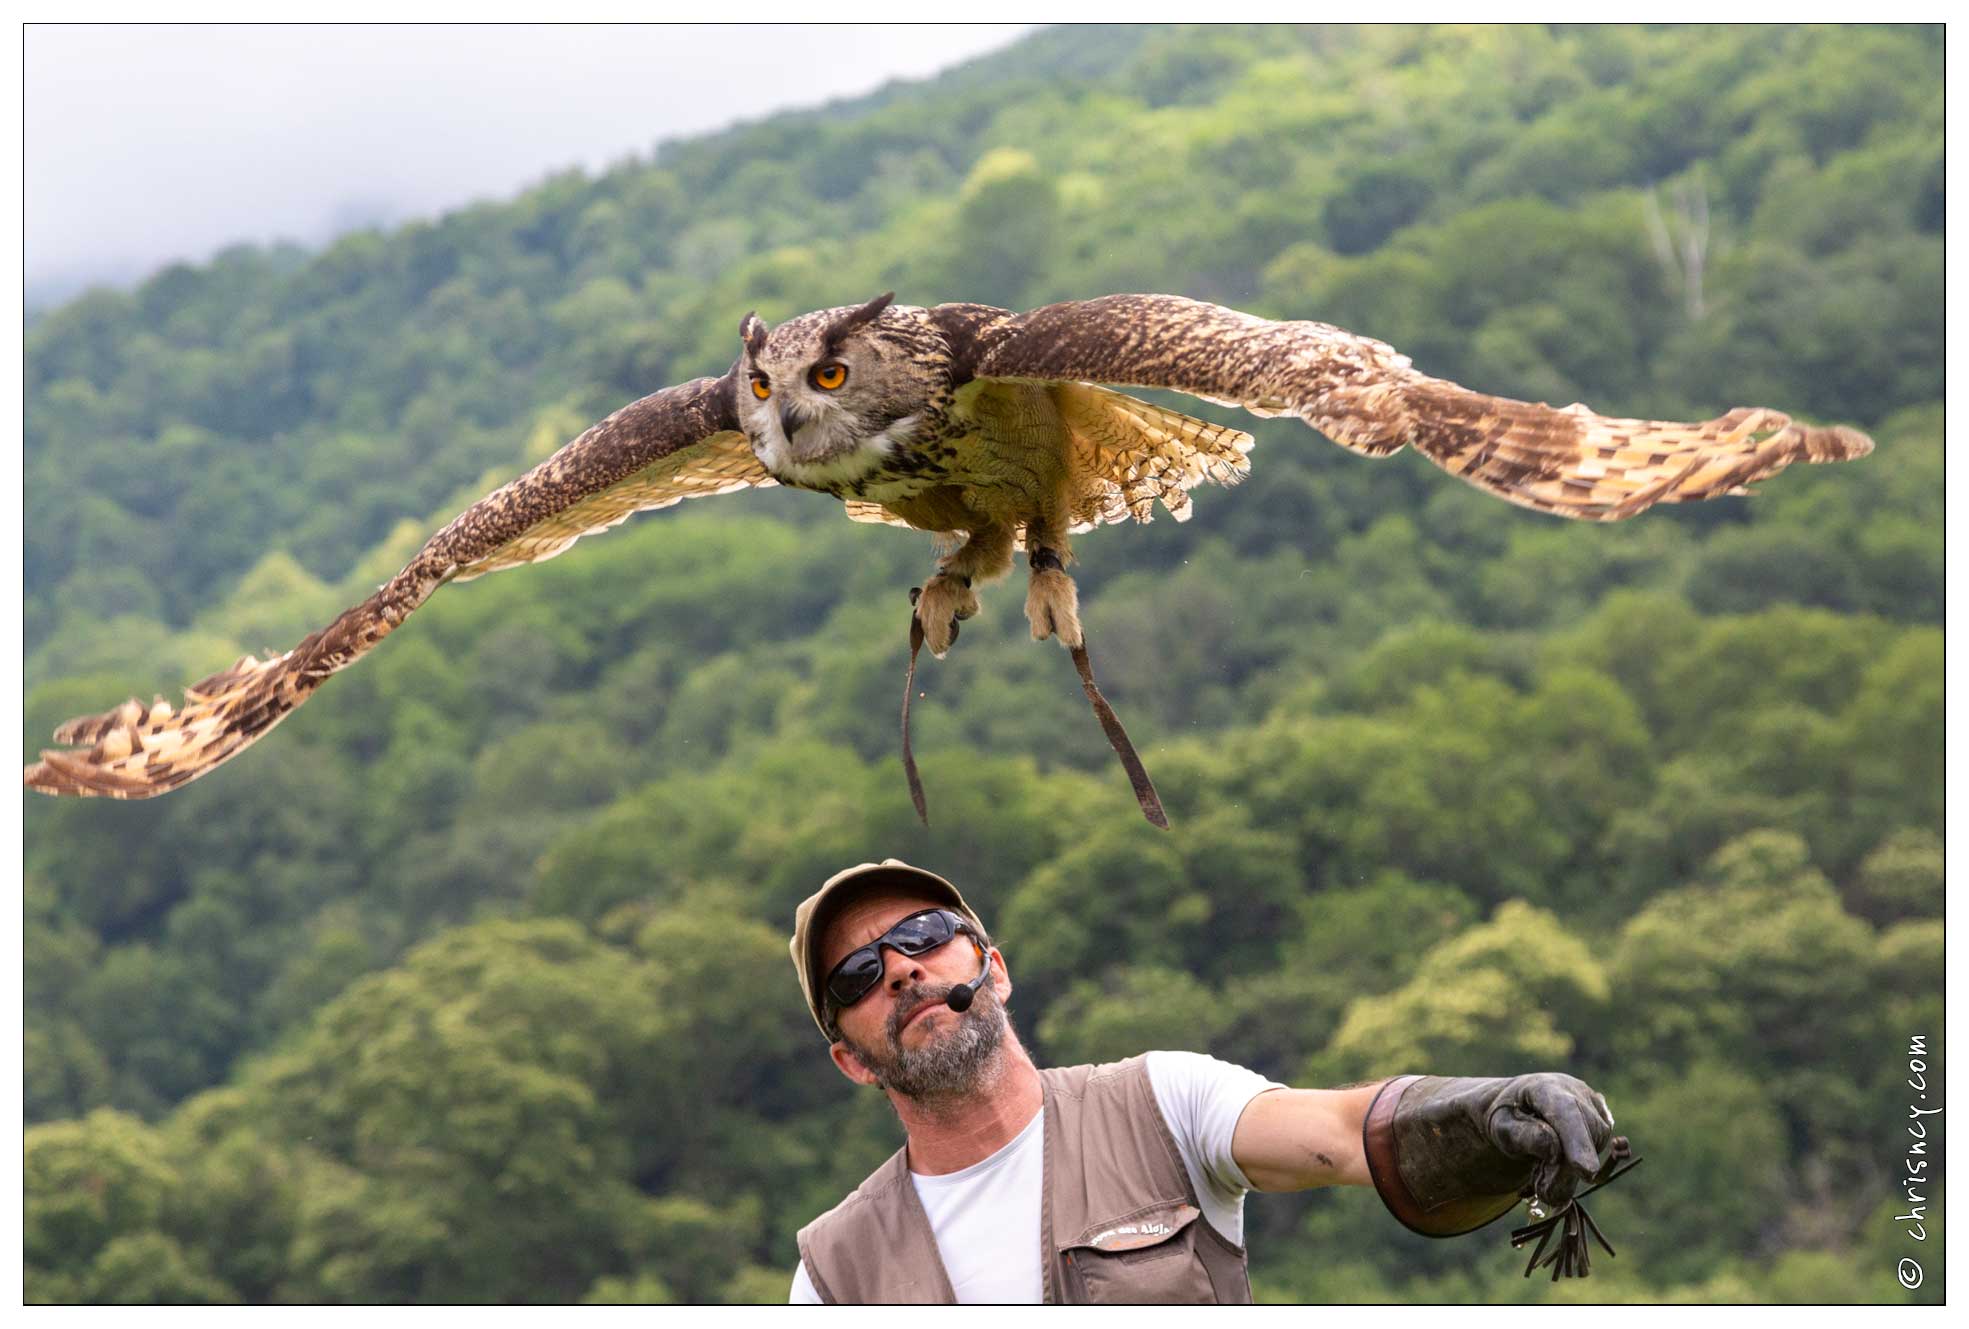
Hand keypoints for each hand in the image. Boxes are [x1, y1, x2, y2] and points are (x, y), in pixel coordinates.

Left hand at [1483, 1073, 1616, 1204]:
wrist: (1515, 1106)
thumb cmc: (1506, 1118)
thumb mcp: (1501, 1128)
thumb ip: (1524, 1137)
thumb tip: (1554, 1150)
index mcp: (1543, 1087)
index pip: (1566, 1112)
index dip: (1577, 1141)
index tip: (1585, 1171)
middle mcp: (1572, 1088)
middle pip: (1587, 1131)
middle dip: (1570, 1166)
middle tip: (1543, 1190)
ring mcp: (1589, 1099)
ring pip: (1597, 1141)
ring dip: (1574, 1165)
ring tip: (1544, 1168)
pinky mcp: (1600, 1113)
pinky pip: (1601, 1144)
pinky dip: (1583, 1158)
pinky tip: (1560, 1157)